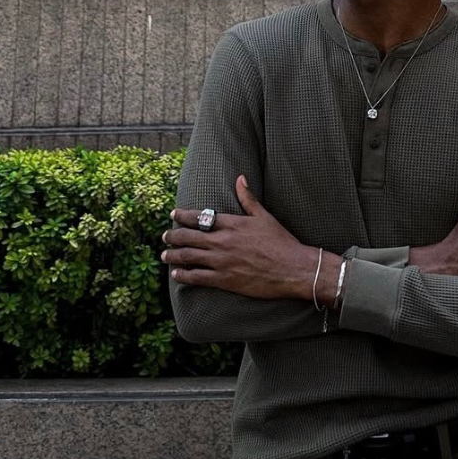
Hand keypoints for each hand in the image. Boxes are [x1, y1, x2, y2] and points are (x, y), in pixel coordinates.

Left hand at [162, 176, 334, 300]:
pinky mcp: (224, 280)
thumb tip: (240, 178)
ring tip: (165, 255)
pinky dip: (184, 276)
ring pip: (189, 257)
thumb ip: (248, 198)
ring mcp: (221, 261)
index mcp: (232, 224)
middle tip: (164, 236)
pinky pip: (197, 277)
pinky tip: (176, 275)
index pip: (201, 217)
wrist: (292, 268)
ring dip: (173, 255)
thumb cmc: (281, 241)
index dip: (183, 215)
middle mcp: (223, 242)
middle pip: (189, 237)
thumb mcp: (264, 216)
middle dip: (173, 235)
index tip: (174, 214)